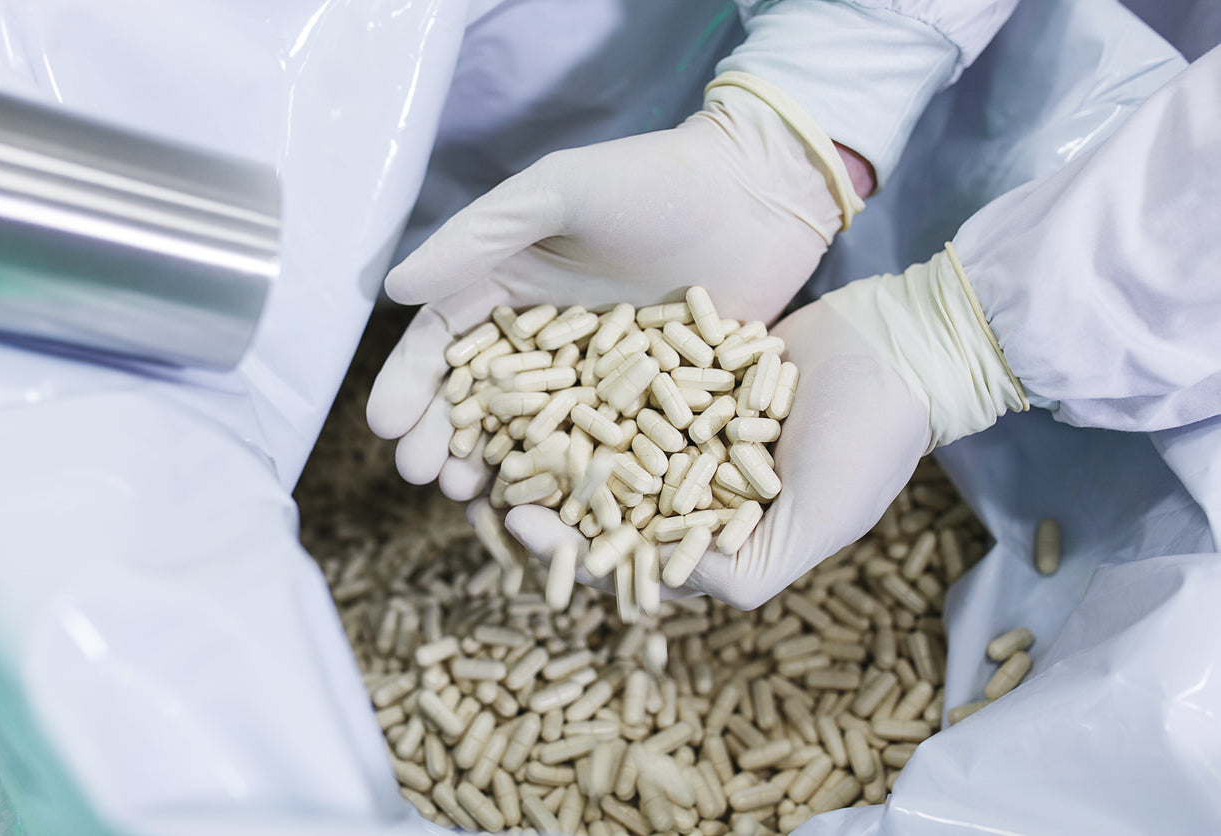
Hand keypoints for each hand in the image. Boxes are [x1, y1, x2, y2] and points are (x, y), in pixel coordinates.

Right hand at [367, 75, 862, 499]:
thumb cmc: (655, 180)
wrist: (762, 195)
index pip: (445, 341)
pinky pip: (604, 448)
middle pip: (483, 398)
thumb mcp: (559, 191)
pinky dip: (575, 480)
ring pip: (536, 433)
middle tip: (426, 480)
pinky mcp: (650, 403)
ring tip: (472, 500)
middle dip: (447, 438)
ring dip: (501, 468)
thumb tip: (394, 288)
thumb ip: (480, 236)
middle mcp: (547, 338)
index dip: (411, 383)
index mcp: (512, 285)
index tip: (386, 428)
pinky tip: (553, 510)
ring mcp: (598, 376)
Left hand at [509, 247, 1026, 608]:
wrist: (900, 347)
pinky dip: (582, 382)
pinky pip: (627, 381)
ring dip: (550, 441)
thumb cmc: (868, 444)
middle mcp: (695, 486)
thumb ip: (745, 573)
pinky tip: (532, 371)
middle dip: (545, 497)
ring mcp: (687, 428)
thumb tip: (661, 597)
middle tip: (481, 484)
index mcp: (720, 536)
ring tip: (492, 431)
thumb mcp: (815, 524)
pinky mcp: (685, 372)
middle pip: (604, 501)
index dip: (572, 550)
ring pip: (605, 442)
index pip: (633, 557)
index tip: (520, 530)